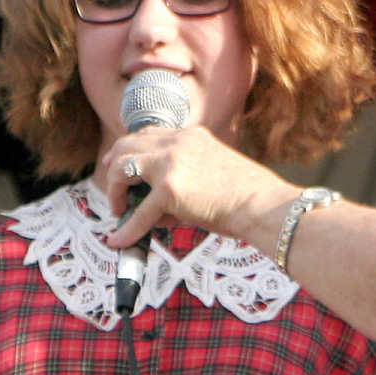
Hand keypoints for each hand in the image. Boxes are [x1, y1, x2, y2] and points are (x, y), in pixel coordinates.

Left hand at [101, 126, 298, 249]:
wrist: (264, 205)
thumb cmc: (249, 197)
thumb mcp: (212, 176)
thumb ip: (183, 183)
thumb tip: (157, 212)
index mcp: (192, 136)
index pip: (150, 134)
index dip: (131, 149)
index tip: (122, 163)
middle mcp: (178, 142)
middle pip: (128, 144)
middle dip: (113, 164)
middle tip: (111, 186)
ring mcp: (170, 163)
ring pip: (122, 168)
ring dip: (114, 190)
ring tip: (118, 210)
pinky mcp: (168, 190)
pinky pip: (138, 213)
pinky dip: (126, 229)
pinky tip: (119, 240)